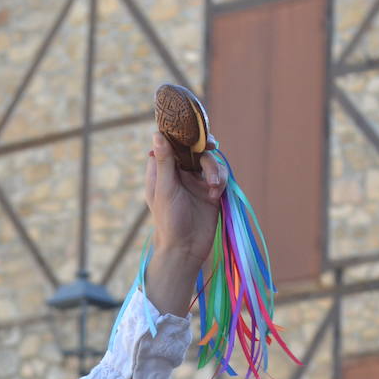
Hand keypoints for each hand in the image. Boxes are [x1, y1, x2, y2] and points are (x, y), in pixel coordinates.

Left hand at [144, 131, 227, 316]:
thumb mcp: (165, 189)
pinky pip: (220, 175)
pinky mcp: (211, 191)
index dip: (181, 134)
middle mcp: (180, 173)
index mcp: (163, 170)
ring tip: (213, 186)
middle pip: (194, 148)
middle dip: (204, 147)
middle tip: (211, 145)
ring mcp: (196, 181)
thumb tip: (157, 133)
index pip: (171, 143)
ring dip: (214, 169)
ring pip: (210, 161)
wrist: (186, 249)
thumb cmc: (168, 221)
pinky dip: (220, 180)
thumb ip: (164, 162)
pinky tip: (215, 193)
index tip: (191, 129)